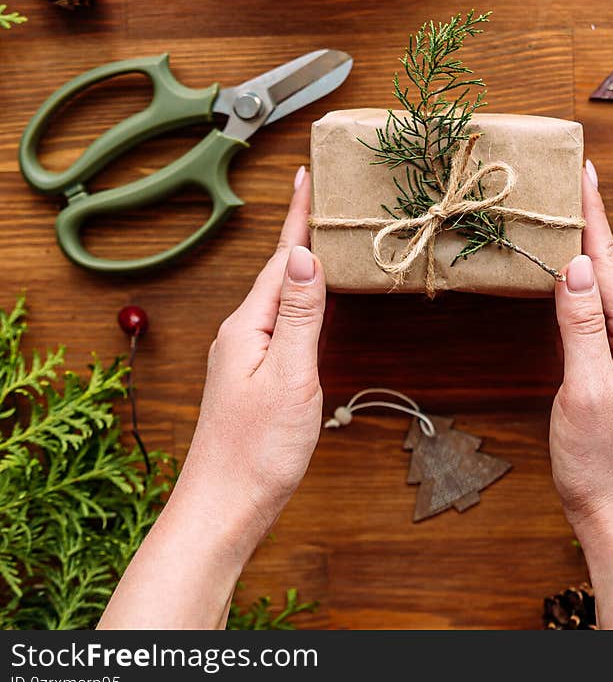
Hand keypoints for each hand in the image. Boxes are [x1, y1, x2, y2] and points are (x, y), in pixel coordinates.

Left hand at [177, 164, 324, 545]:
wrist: (224, 506)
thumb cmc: (258, 450)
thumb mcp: (290, 376)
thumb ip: (300, 316)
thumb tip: (305, 257)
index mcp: (249, 326)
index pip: (281, 259)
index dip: (298, 217)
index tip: (306, 175)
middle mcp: (242, 333)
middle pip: (277, 271)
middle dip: (299, 231)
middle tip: (319, 196)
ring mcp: (244, 355)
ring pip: (278, 296)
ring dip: (298, 264)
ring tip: (317, 237)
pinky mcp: (252, 376)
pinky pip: (278, 321)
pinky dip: (298, 300)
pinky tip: (306, 302)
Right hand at [551, 161, 612, 535]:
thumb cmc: (602, 460)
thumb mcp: (587, 389)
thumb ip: (582, 325)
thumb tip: (577, 264)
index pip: (611, 264)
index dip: (594, 217)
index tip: (584, 172)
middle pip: (611, 269)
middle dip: (590, 223)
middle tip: (572, 180)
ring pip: (605, 289)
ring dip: (587, 250)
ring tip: (569, 214)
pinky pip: (599, 313)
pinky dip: (583, 285)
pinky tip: (573, 276)